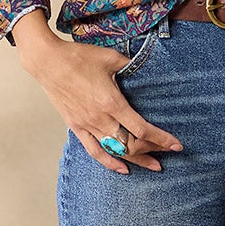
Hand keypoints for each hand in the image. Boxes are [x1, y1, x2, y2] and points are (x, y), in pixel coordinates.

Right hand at [13, 14, 182, 173]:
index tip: (176, 145)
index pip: (142, 129)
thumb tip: (146, 70)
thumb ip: (131, 66)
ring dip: (136, 160)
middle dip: (153, 151)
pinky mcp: (76, 127)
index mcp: (112, 102)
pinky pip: (94, 150)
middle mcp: (100, 118)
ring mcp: (87, 125)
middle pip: (132, 144)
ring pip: (116, 151)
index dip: (161, 139)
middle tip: (168, 154)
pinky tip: (122, 169)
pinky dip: (109, 162)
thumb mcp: (111, 58)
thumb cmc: (78, 57)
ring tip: (153, 166)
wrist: (47, 62)